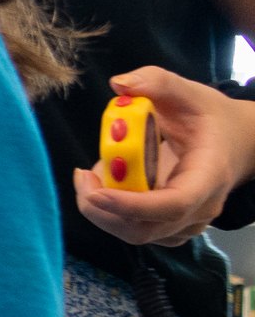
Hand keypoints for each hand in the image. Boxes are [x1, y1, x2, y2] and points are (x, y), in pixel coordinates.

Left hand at [71, 65, 251, 247]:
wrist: (235, 142)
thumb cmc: (210, 118)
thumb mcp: (188, 92)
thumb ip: (156, 82)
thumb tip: (119, 84)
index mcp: (209, 176)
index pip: (174, 204)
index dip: (132, 205)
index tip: (97, 192)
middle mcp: (199, 207)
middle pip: (144, 229)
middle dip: (102, 209)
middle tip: (81, 176)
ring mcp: (185, 222)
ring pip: (135, 233)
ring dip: (102, 210)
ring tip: (94, 172)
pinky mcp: (169, 226)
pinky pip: (133, 228)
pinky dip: (110, 212)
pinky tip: (106, 182)